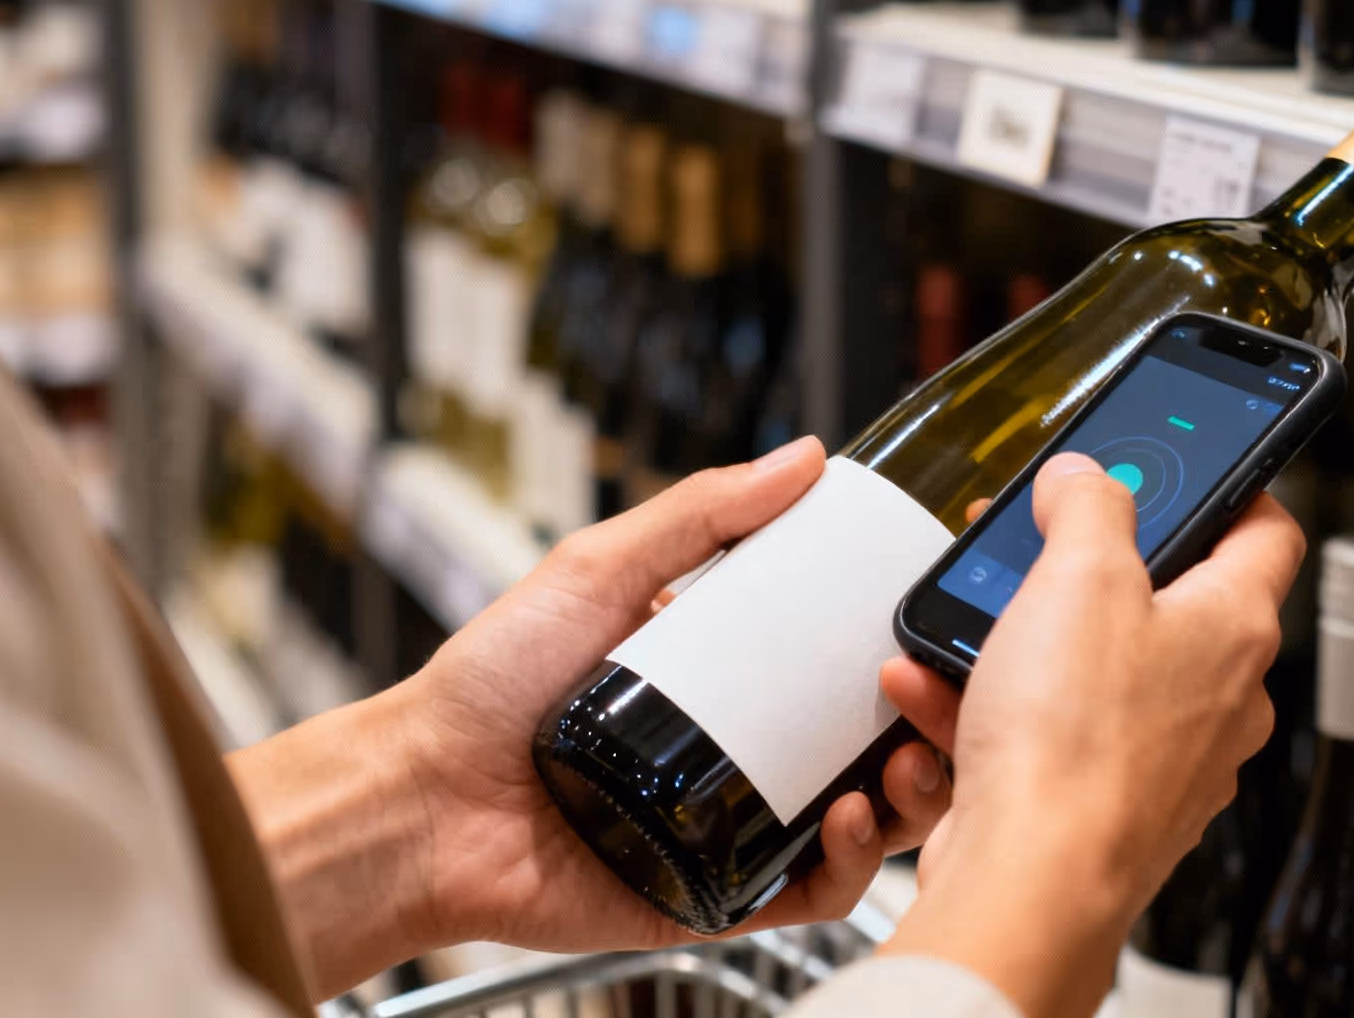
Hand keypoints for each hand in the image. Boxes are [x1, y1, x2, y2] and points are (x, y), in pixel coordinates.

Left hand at [230, 438, 952, 997]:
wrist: (420, 798)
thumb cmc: (487, 687)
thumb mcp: (600, 569)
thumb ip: (699, 513)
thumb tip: (803, 458)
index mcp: (728, 678)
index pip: (843, 664)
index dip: (903, 654)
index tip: (933, 630)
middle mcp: (741, 753)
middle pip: (870, 746)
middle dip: (925, 731)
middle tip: (926, 703)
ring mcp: (732, 827)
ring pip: (858, 824)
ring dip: (905, 800)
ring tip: (900, 771)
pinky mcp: (714, 896)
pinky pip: (804, 894)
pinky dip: (845, 870)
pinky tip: (847, 827)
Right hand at [878, 453, 1304, 1016]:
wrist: (1030, 883)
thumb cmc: (1075, 744)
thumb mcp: (1078, 576)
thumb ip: (1088, 506)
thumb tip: (1087, 477)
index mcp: (1235, 629)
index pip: (1266, 532)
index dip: (1230, 486)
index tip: (1187, 468)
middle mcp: (1217, 699)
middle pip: (1164, 599)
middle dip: (1084, 566)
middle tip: (1036, 544)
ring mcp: (1163, 759)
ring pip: (1093, 669)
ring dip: (1019, 638)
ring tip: (963, 622)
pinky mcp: (1102, 804)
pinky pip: (1048, 732)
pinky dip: (991, 707)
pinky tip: (934, 692)